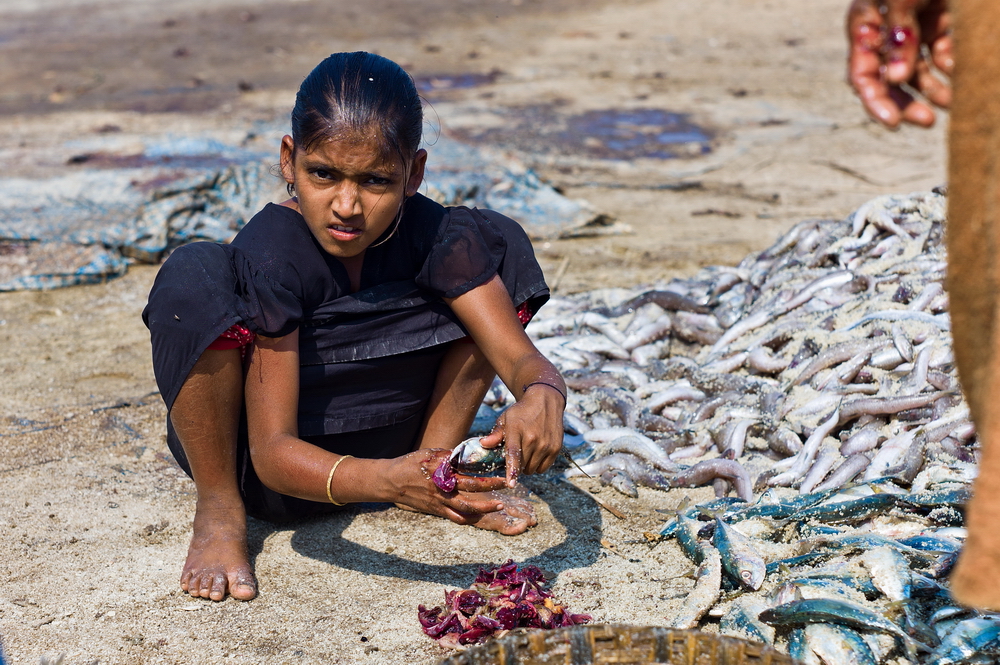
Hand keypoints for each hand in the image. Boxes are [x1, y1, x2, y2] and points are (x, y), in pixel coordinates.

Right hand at [382, 449, 508, 524]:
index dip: (484, 470)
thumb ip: (448, 455)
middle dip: (491, 486)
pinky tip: (481, 515)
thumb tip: (465, 453)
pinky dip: (471, 518)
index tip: (498, 467)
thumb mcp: (428, 453)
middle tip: (506, 484)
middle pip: (472, 488)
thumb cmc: (409, 464)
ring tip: (499, 505)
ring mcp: (440, 501)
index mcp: (441, 469)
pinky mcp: (436, 510)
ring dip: (485, 508)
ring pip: (467, 508)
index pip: (467, 469)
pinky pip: (457, 517)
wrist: (390, 482)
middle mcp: (442, 486)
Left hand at [480, 383, 564, 486]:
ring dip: (527, 466)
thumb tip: (483, 444)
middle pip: (522, 466)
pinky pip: (544, 468)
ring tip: (527, 452)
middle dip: (516, 465)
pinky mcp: (556, 448)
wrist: (546, 401)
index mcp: (517, 430)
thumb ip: (495, 434)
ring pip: (532, 469)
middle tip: (516, 454)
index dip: (512, 470)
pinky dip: (538, 465)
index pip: (514, 454)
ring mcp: (546, 444)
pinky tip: (536, 453)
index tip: (511, 483)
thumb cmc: (522, 412)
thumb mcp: (506, 418)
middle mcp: (533, 438)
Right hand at [846, 0, 951, 127]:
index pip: (861, 74)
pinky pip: (941, 53)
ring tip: (952, 101)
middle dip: (907, 103)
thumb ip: (899, 38)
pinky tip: (956, 68)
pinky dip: (950, 65)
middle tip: (928, 121)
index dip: (874, 101)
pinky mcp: (938, 23)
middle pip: (889, 80)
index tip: (893, 122)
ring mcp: (913, 30)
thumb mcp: (900, 0)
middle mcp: (884, 33)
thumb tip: (897, 79)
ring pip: (918, 72)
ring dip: (934, 90)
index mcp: (864, 26)